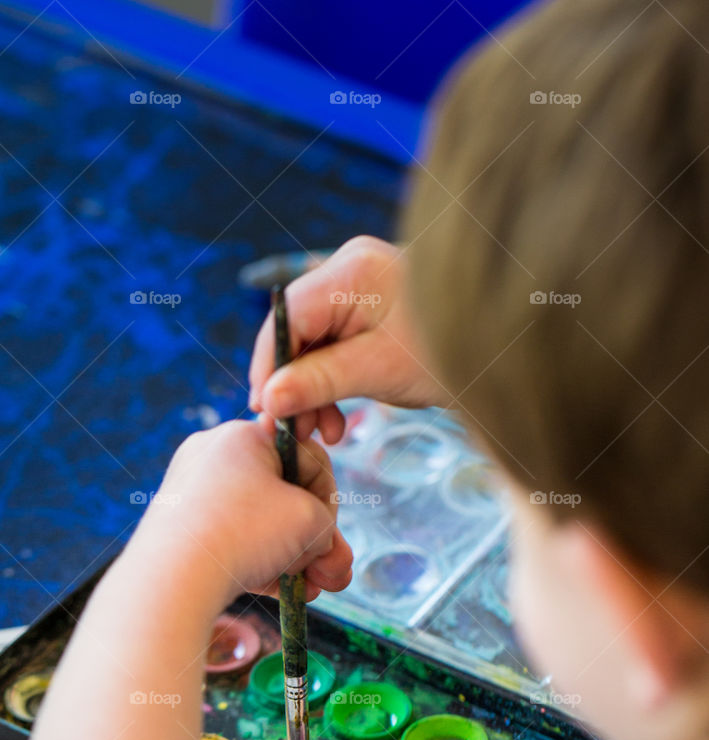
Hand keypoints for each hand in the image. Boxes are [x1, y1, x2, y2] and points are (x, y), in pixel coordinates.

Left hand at [136, 417, 352, 605]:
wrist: (172, 579)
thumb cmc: (245, 534)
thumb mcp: (309, 521)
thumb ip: (327, 531)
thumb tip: (331, 556)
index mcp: (244, 434)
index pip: (306, 458)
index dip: (328, 500)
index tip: (328, 534)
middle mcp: (214, 457)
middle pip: (283, 496)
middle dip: (314, 540)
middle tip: (332, 573)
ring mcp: (192, 495)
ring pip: (259, 525)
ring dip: (294, 558)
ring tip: (312, 590)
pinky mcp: (180, 532)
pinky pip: (232, 543)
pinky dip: (261, 564)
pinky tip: (286, 593)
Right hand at [248, 235, 440, 442]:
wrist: (510, 351)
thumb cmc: (453, 351)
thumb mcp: (379, 371)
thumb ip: (319, 382)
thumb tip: (268, 400)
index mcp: (351, 271)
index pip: (287, 316)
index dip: (269, 364)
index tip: (265, 410)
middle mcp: (350, 273)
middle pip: (297, 332)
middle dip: (292, 384)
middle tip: (292, 432)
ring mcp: (360, 293)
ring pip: (313, 347)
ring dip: (310, 393)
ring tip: (321, 433)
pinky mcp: (370, 317)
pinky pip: (334, 352)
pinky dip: (330, 387)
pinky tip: (336, 421)